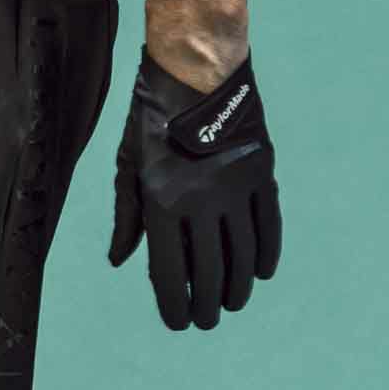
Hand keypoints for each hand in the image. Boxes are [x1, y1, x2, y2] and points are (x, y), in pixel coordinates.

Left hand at [109, 48, 281, 330]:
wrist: (197, 67)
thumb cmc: (152, 116)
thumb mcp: (128, 162)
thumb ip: (126, 216)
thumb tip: (120, 261)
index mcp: (161, 199)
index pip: (168, 269)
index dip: (173, 303)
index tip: (177, 321)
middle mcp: (200, 199)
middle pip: (208, 270)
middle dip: (206, 304)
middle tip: (206, 320)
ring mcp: (235, 187)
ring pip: (242, 254)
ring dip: (237, 287)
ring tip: (231, 303)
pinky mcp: (262, 173)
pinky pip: (268, 226)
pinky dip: (265, 254)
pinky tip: (259, 273)